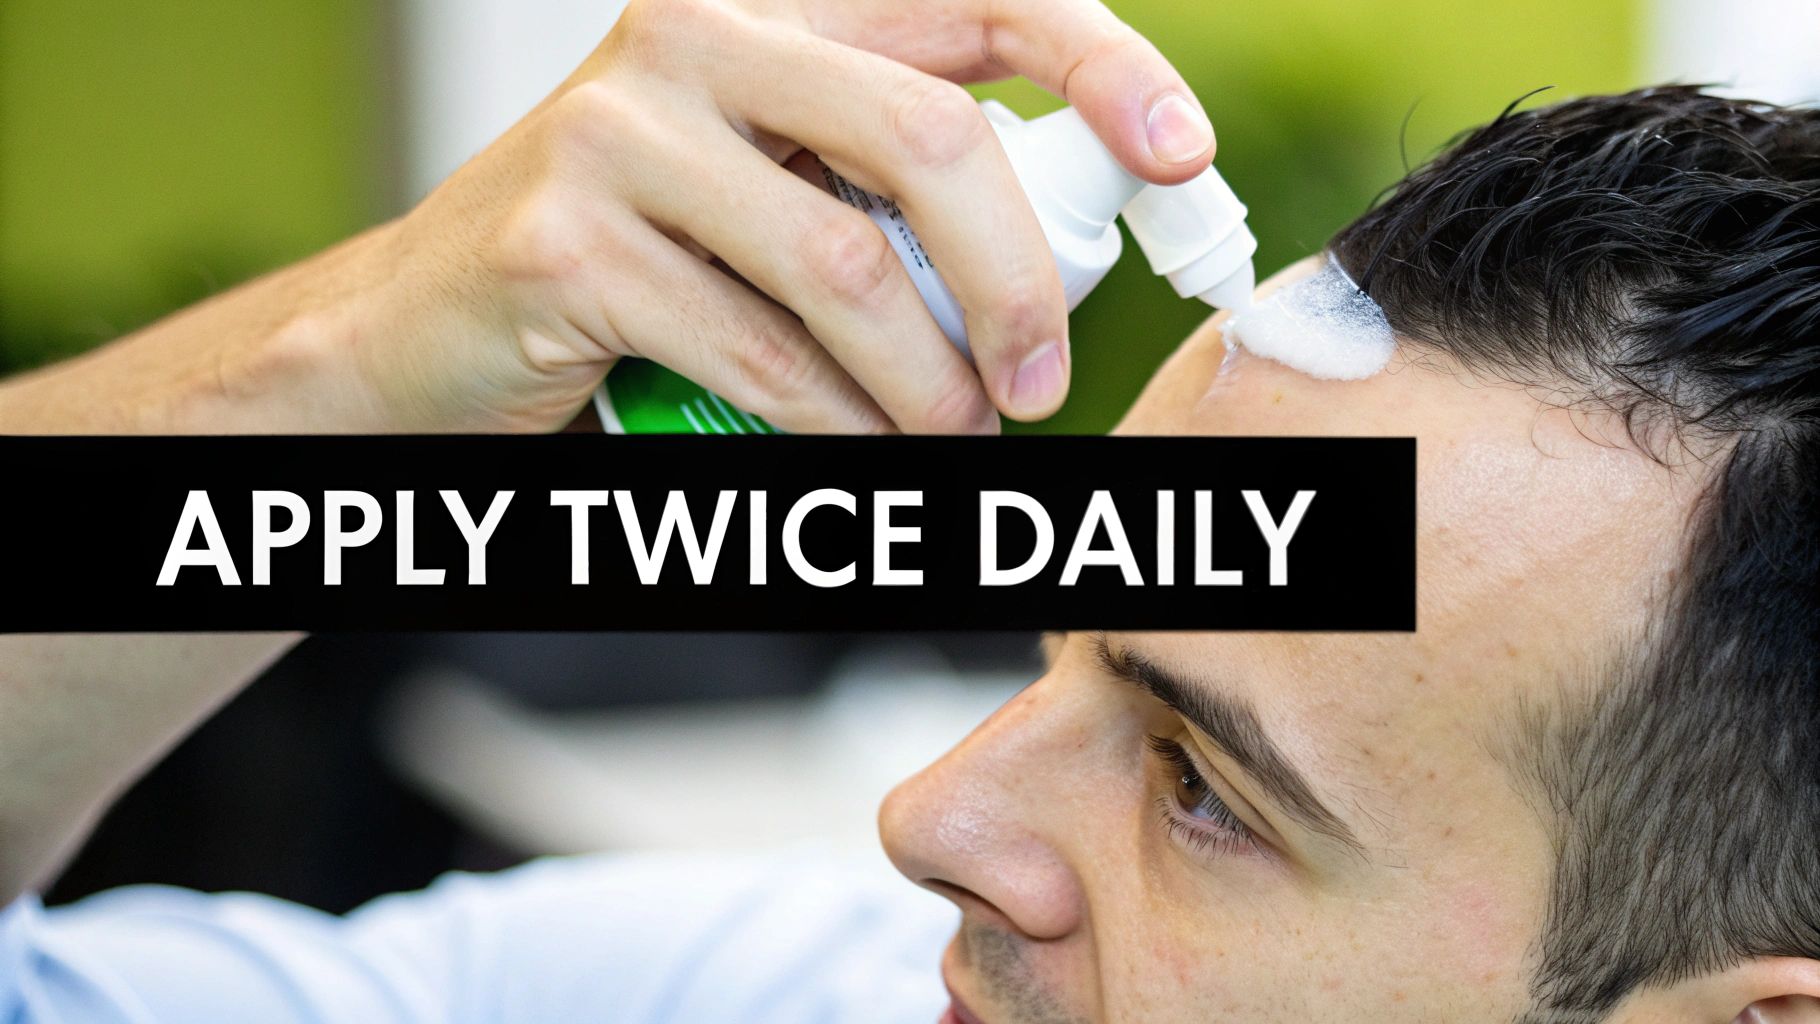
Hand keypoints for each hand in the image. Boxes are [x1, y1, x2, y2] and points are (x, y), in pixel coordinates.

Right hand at [385, 0, 1214, 433]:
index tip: (1181, 162)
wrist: (428, 327)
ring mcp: (620, 129)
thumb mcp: (770, 183)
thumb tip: (1066, 247)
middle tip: (1041, 385)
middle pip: (929, 138)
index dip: (1103, 66)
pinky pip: (761, 354)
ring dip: (927, 383)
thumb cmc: (634, 259)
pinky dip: (835, 424)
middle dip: (1018, 283)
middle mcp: (696, 30)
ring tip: (950, 433)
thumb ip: (885, 180)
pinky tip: (856, 445)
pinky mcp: (567, 241)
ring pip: (847, 267)